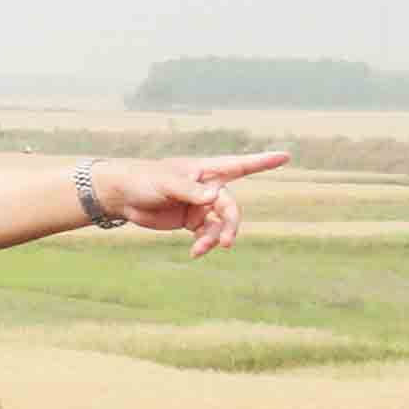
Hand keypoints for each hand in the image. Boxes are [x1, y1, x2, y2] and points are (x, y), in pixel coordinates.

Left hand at [99, 152, 286, 257]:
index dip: (263, 161)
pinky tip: (195, 252)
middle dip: (230, 224)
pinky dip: (203, 243)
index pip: (239, 165)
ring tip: (201, 249)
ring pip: (220, 224)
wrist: (123, 197)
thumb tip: (215, 196)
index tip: (285, 156)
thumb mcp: (166, 183)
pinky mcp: (191, 221)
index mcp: (205, 170)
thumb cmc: (144, 181)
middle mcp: (208, 187)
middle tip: (226, 242)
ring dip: (215, 238)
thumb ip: (191, 190)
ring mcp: (201, 205)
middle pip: (230, 206)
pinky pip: (206, 234)